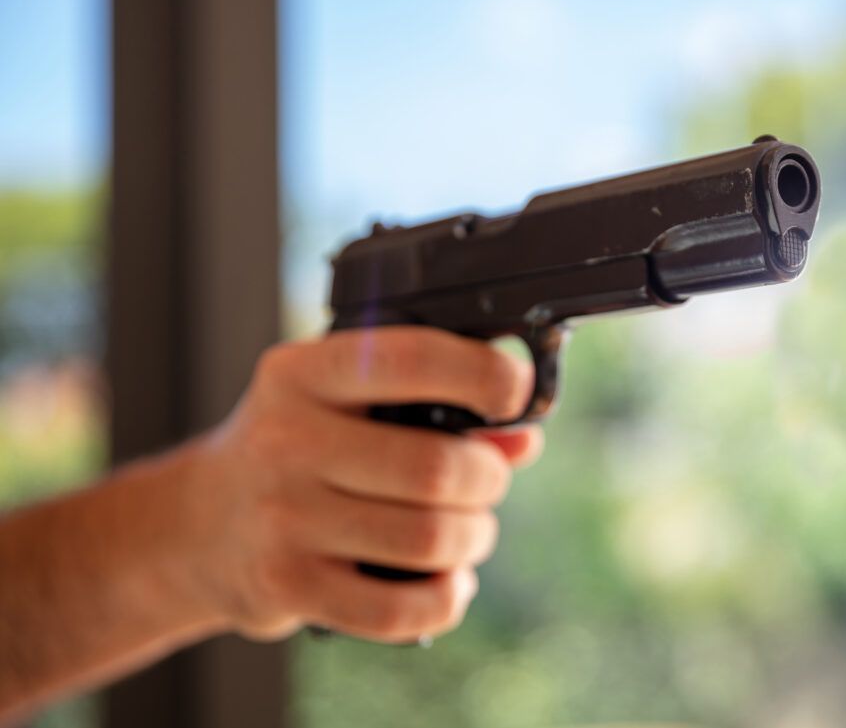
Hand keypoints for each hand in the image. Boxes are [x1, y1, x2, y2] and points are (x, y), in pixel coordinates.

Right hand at [178, 327, 541, 642]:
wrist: (199, 524)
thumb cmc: (295, 450)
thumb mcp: (344, 403)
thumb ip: (435, 407)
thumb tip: (524, 437)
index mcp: (303, 373)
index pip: (411, 358)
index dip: (483, 374)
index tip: (513, 392)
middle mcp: (287, 439)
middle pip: (436, 467)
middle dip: (488, 478)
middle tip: (486, 480)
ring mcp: (281, 517)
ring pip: (429, 538)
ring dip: (474, 538)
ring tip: (467, 531)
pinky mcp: (286, 585)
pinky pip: (398, 609)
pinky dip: (445, 598)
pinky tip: (446, 580)